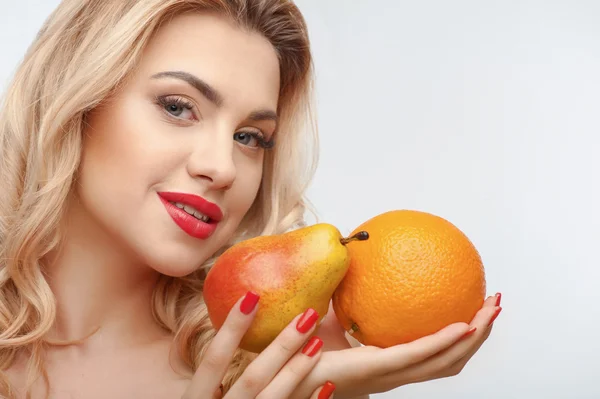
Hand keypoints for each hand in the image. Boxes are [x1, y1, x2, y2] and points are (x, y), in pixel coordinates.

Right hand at [181, 291, 336, 398]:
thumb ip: (211, 381)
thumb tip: (233, 332)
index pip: (212, 361)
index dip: (231, 330)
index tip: (252, 297)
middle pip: (252, 378)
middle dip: (281, 346)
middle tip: (307, 314)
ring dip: (298, 371)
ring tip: (319, 342)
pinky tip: (327, 386)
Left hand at [290, 293, 501, 398]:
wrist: (281, 368)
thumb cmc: (300, 346)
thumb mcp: (328, 311)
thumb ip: (346, 293)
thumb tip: (351, 254)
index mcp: (387, 360)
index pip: (432, 352)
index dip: (458, 335)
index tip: (473, 309)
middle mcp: (395, 370)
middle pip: (450, 358)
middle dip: (478, 334)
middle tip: (493, 305)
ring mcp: (389, 372)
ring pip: (445, 360)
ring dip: (473, 337)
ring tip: (490, 311)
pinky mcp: (377, 367)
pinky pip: (418, 354)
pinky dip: (443, 341)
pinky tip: (463, 325)